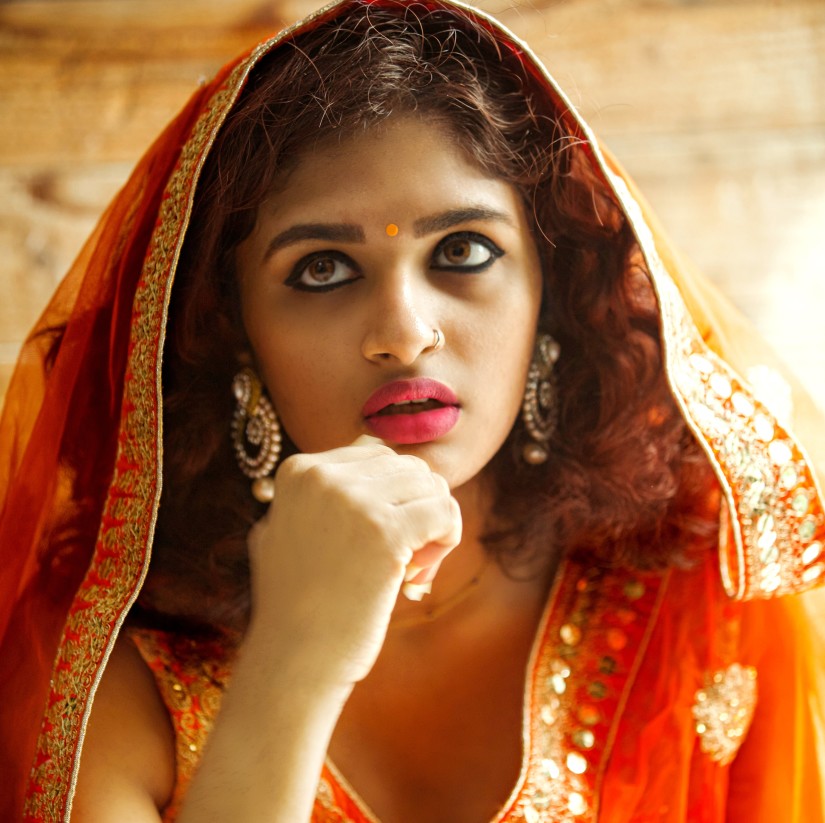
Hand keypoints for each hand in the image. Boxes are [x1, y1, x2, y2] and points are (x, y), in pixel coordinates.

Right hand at [245, 435, 461, 686]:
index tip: (382, 538)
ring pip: (430, 485)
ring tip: (414, 566)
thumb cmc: (295, 603)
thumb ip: (318, 489)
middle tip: (407, 557)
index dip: (393, 496)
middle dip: (416, 508)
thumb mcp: (285, 527)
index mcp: (299, 469)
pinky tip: (424, 569)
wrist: (293, 660)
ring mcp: (353, 501)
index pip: (377, 456)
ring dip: (434, 523)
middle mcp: (323, 476)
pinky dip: (448, 536)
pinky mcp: (384, 530)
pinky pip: (444, 510)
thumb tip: (369, 444)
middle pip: (407, 468)